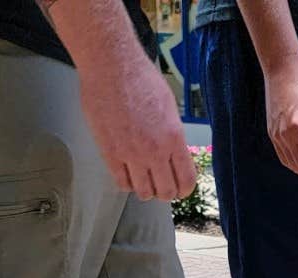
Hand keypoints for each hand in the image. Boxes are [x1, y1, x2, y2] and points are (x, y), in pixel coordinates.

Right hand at [79, 56, 197, 200]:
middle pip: (166, 192)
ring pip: (143, 193)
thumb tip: (174, 155)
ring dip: (145, 189)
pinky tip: (128, 172)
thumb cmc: (140, 78)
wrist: (111, 65)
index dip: (184, 189)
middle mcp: (154, 151)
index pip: (186, 181)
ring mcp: (131, 154)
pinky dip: (127, 182)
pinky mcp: (110, 153)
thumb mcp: (169, 106)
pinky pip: (122, 183)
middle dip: (165, 191)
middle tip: (161, 184)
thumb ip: (173, 136)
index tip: (181, 188)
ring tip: (143, 177)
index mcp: (174, 138)